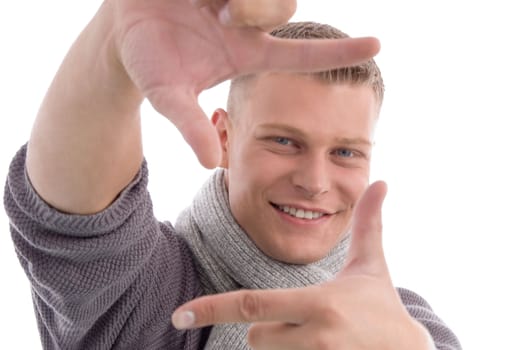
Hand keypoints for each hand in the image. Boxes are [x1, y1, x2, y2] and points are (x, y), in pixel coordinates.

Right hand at [112, 0, 379, 166]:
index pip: (303, 54)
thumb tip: (208, 164)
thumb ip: (191, 126)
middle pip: (283, 6)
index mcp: (248, 53)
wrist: (122, 28)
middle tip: (218, 15)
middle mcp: (251, 23)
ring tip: (201, 1)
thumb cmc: (148, 63)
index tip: (378, 46)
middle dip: (253, 9)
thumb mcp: (168, 96)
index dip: (339, 52)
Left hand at [172, 181, 434, 348]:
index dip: (210, 308)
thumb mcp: (372, 265)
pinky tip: (322, 348)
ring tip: (318, 337)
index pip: (252, 305)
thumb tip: (382, 181)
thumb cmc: (384, 307)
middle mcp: (315, 337)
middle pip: (255, 336)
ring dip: (282, 345)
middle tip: (303, 320)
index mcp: (319, 303)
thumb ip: (369, 222)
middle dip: (268, 326)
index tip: (178, 315)